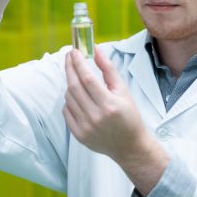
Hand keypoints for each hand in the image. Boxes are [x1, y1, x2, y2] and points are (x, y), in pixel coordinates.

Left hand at [64, 47, 168, 196]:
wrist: (129, 146)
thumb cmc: (128, 116)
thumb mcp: (123, 90)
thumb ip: (108, 69)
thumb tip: (95, 50)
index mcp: (109, 104)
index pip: (87, 78)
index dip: (78, 62)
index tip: (74, 51)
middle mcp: (95, 116)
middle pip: (74, 86)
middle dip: (69, 68)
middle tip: (69, 56)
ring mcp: (85, 127)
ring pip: (69, 97)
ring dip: (70, 84)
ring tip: (78, 78)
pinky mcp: (78, 135)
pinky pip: (66, 111)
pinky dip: (69, 100)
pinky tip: (77, 96)